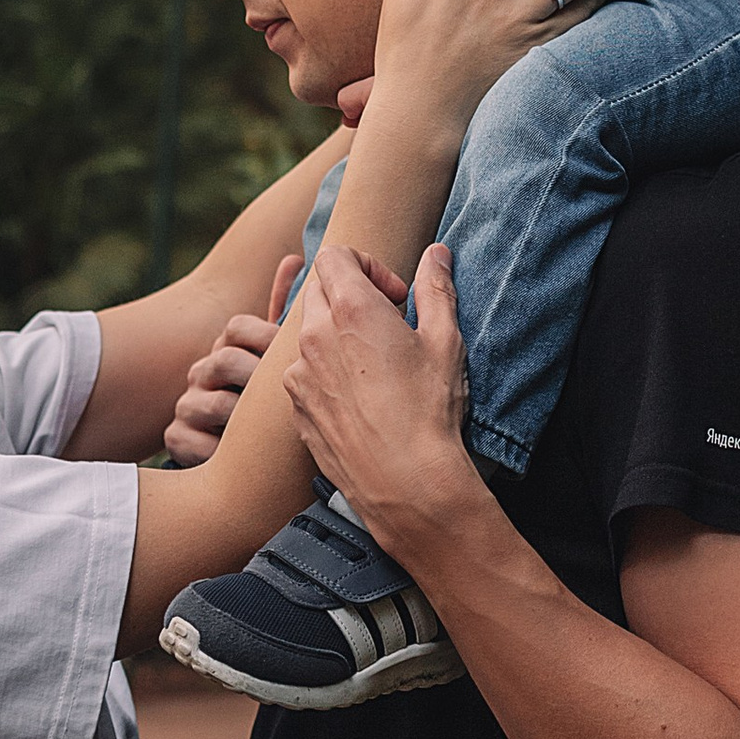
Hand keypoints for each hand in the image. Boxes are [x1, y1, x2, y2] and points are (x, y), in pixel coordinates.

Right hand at [163, 254, 299, 463]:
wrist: (250, 458)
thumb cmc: (273, 401)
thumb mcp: (280, 356)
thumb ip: (284, 310)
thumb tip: (295, 258)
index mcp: (226, 345)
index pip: (238, 327)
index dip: (268, 340)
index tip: (295, 356)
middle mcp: (200, 371)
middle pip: (225, 360)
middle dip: (259, 377)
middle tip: (287, 393)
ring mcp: (186, 405)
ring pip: (212, 402)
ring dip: (243, 416)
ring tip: (269, 427)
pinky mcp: (176, 439)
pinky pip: (192, 440)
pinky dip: (217, 448)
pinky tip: (240, 454)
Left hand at [282, 242, 473, 563]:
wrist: (406, 485)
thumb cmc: (429, 412)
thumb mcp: (445, 342)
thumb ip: (436, 288)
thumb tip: (437, 253)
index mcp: (351, 310)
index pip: (334, 254)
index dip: (366, 264)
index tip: (394, 295)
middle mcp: (314, 336)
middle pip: (317, 288)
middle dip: (349, 294)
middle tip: (386, 325)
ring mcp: (298, 374)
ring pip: (307, 332)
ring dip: (334, 334)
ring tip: (373, 366)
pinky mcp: (295, 408)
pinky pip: (302, 372)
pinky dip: (324, 371)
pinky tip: (360, 399)